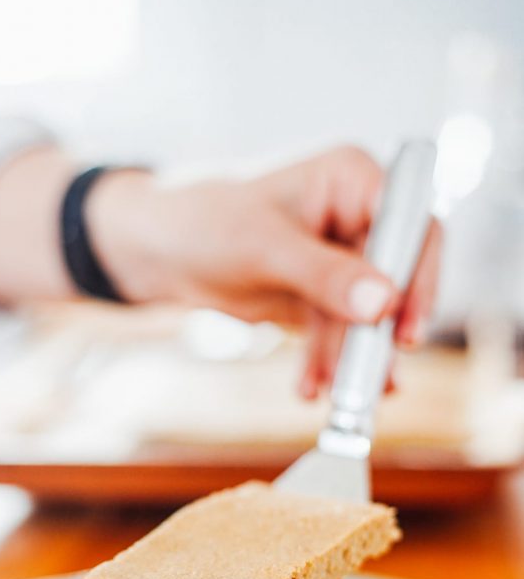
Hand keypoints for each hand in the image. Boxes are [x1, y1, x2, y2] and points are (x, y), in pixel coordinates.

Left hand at [86, 148, 440, 396]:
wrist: (158, 249)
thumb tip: (384, 303)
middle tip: (375, 382)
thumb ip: (326, 275)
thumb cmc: (204, 222)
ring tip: (342, 399)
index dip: (419, 278)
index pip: (411, 227)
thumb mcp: (265, 248)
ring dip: (352, 360)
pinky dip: (326, 362)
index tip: (407, 329)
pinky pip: (337, 334)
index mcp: (352, 179)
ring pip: (365, 317)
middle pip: (394, 279)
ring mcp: (340, 258)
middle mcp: (355, 215)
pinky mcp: (321, 294)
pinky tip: (311, 388)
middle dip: (380, 335)